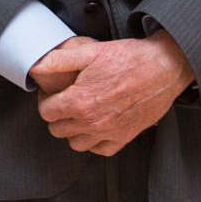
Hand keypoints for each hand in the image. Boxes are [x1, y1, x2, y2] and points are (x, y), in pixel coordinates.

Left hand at [35, 32, 194, 156]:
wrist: (165, 67)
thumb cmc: (129, 58)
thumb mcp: (90, 51)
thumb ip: (59, 60)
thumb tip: (35, 67)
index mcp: (80, 102)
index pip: (46, 112)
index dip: (46, 100)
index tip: (53, 92)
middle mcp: (93, 122)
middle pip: (58, 129)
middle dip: (57, 115)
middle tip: (64, 100)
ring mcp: (110, 132)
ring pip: (76, 144)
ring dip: (73, 131)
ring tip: (78, 113)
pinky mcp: (126, 136)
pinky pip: (101, 150)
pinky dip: (94, 142)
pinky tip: (96, 125)